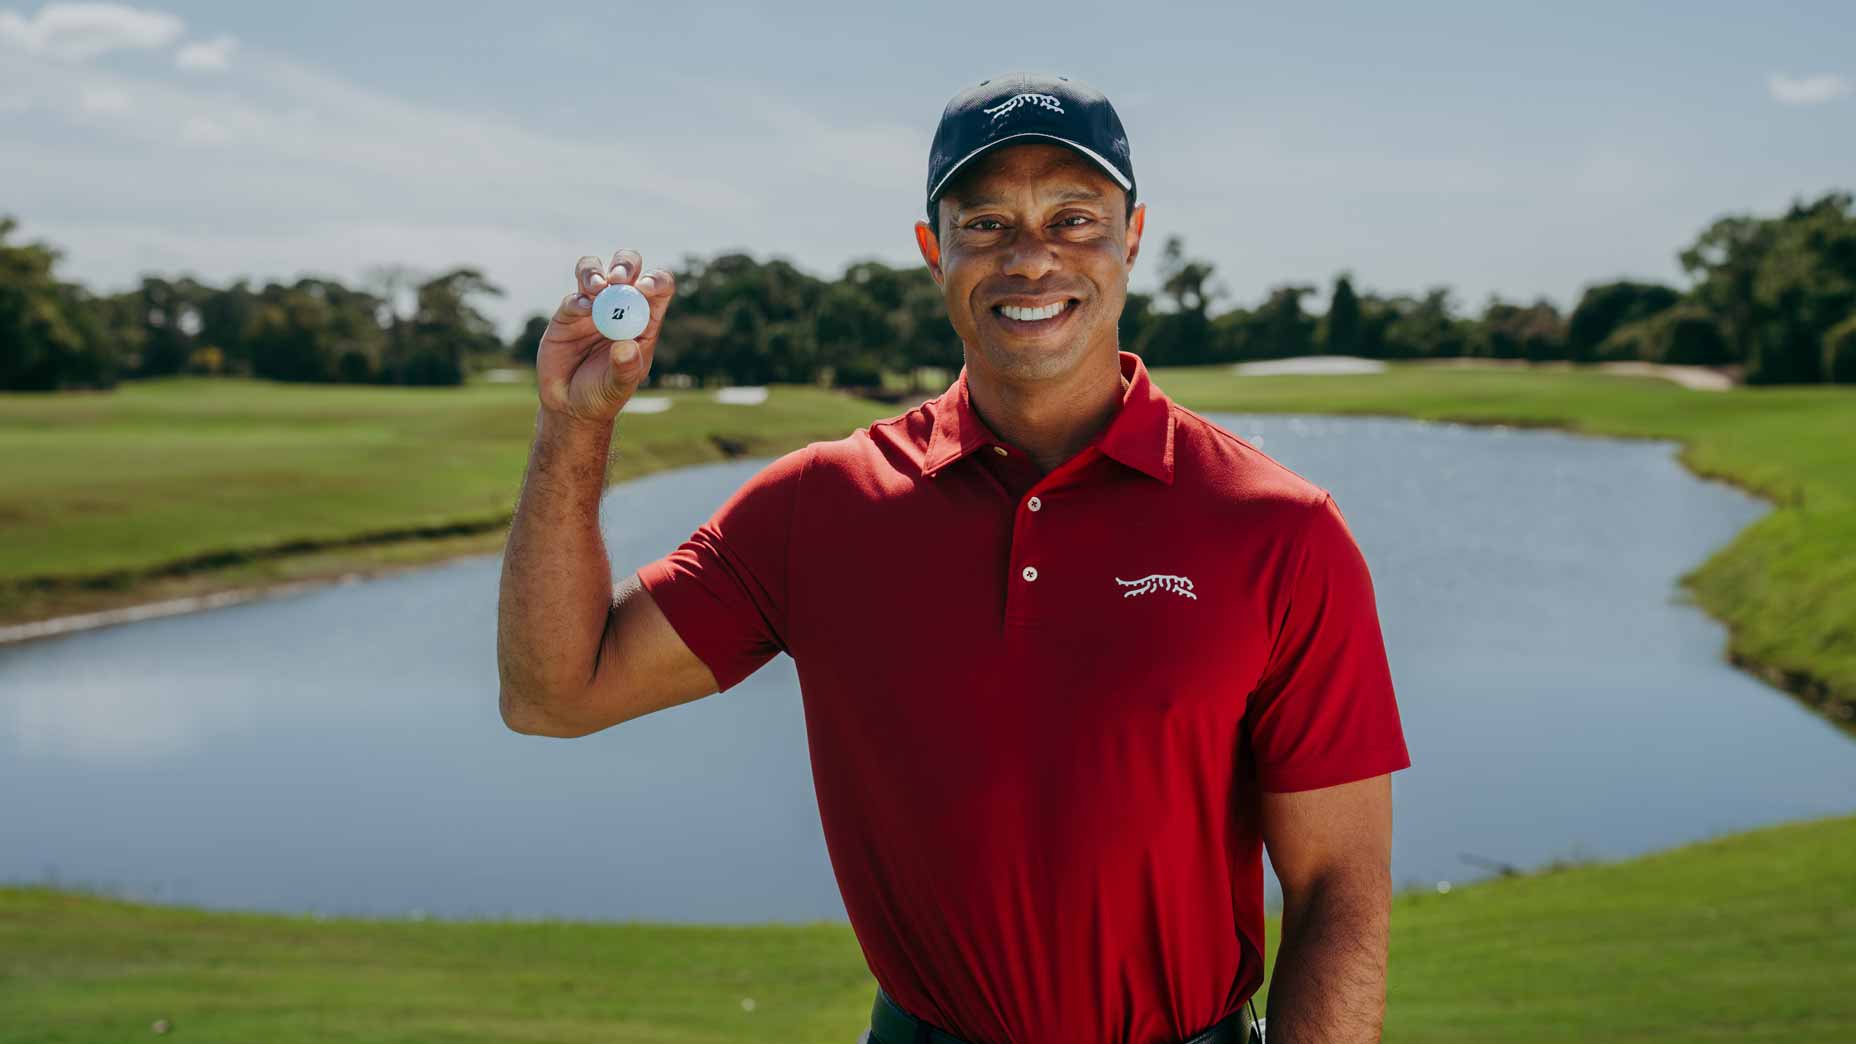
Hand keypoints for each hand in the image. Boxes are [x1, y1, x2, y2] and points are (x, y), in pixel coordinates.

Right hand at [533, 249, 676, 424]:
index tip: (644, 288)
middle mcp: (620, 306)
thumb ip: (625, 368)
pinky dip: (577, 298)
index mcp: (644, 319)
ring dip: (595, 271)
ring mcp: (592, 307)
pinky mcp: (567, 314)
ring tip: (597, 287)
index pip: (658, 289)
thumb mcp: (618, 386)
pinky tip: (582, 308)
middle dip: (625, 264)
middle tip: (618, 279)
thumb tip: (627, 346)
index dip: (655, 281)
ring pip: (595, 271)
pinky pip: (573, 297)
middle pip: (627, 268)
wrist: (569, 405)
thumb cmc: (603, 395)